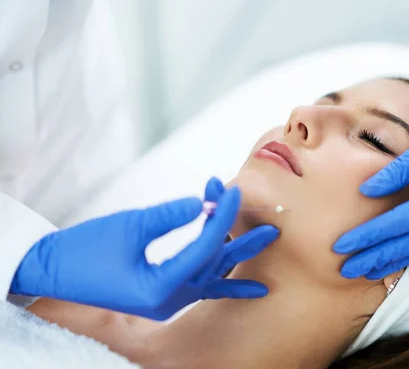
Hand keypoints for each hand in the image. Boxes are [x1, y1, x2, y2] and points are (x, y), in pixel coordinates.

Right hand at [11, 177, 278, 319]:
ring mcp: (170, 301)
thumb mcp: (127, 228)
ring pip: (213, 274)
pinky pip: (205, 289)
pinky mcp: (166, 295)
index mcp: (160, 289)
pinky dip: (230, 285)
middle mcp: (170, 301)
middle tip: (272, 224)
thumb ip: (168, 216)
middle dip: (241, 239)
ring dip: (237, 253)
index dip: (221, 216)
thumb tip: (203, 203)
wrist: (52, 274)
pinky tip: (257, 288)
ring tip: (267, 238)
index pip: (203, 248)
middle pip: (216, 264)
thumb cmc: (82, 252)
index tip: (232, 190)